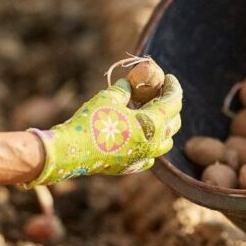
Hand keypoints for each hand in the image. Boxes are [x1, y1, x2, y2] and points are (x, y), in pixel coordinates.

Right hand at [21, 75, 181, 186]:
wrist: (72, 152)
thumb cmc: (92, 122)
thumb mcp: (109, 98)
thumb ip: (124, 89)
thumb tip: (130, 84)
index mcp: (151, 123)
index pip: (173, 102)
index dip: (173, 87)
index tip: (169, 78)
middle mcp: (153, 143)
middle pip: (174, 122)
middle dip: (171, 105)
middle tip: (161, 94)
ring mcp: (144, 157)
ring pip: (166, 141)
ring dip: (164, 126)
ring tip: (152, 114)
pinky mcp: (132, 167)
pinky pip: (150, 156)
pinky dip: (150, 144)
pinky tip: (140, 136)